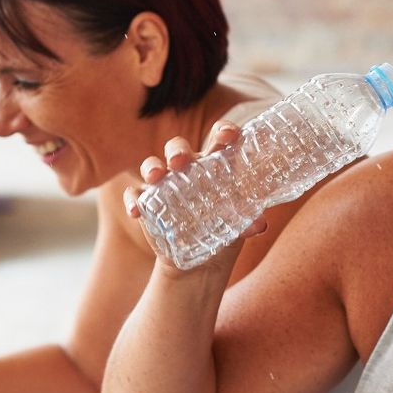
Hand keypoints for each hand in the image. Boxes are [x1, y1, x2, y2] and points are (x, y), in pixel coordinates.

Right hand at [123, 121, 266, 264]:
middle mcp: (187, 169)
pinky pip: (135, 195)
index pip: (218, 140)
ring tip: (156, 177)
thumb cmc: (226, 232)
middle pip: (179, 148)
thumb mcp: (238, 226)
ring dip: (152, 168)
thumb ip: (248, 222)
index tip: (228, 135)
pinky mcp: (148, 204)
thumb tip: (260, 224)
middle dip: (178, 151)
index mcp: (215, 166)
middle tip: (180, 161)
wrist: (204, 261)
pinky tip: (136, 211)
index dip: (224, 132)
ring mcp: (164, 185)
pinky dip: (133, 200)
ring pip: (153, 166)